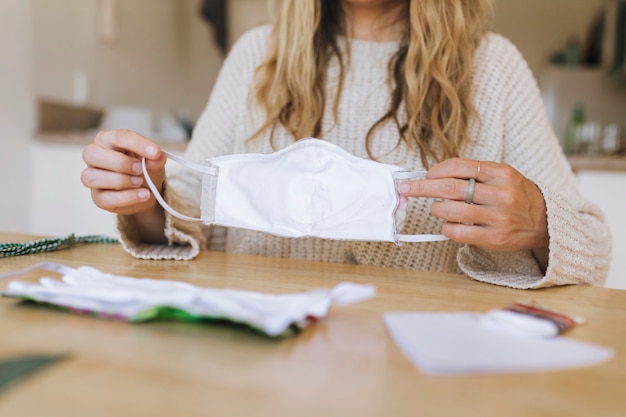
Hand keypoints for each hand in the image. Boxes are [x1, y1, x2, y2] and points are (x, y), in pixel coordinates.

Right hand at [81, 130, 166, 241]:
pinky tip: (142, 195)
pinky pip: (104, 198)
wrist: (148, 191)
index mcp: (108, 140)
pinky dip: (127, 197)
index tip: (156, 153)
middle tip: (139, 169)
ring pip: (92, 177)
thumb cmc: (144, 169)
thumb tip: (157, 157)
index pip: (118, 137)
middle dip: (120, 162)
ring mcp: (93, 177)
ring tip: (140, 182)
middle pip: (92, 154)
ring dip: (121, 181)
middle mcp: (95, 156)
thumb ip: (155, 158)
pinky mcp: (98, 197)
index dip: (137, 144)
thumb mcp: (154, 161)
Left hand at [399, 158, 548, 268]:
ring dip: (436, 208)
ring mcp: (498, 217)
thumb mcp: (502, 176)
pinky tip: (448, 224)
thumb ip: (474, 174)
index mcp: (501, 173)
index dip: (436, 170)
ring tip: (437, 208)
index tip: (423, 175)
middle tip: (406, 188)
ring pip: (451, 210)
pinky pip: (458, 232)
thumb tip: (435, 176)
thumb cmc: (516, 196)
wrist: (545, 222)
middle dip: (422, 187)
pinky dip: (446, 227)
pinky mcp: (494, 238)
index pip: (459, 166)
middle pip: (450, 187)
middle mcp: (500, 194)